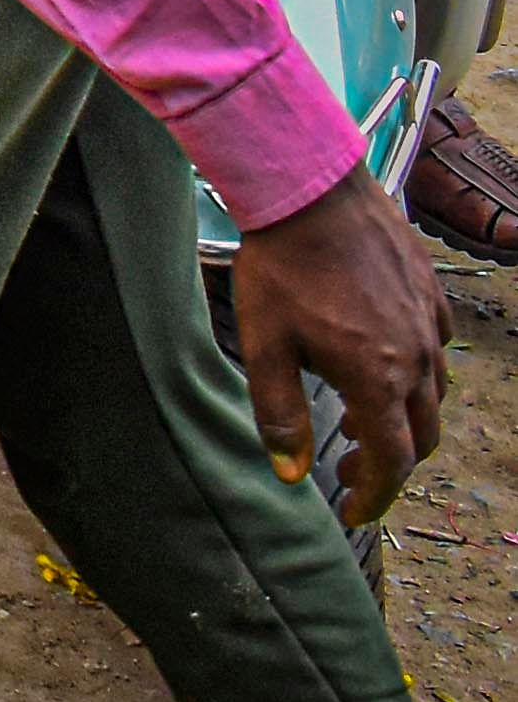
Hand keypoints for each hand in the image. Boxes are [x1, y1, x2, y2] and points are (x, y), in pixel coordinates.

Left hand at [228, 168, 447, 524]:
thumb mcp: (265, 344)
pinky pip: (436, 348)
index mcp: (378, 378)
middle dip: (392, 463)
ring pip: (435, 393)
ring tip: (360, 420)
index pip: (393, 461)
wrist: (312, 191)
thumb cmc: (281, 265)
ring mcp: (429, 324)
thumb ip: (278, 413)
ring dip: (405, 418)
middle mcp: (417, 357)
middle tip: (353, 469)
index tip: (353, 511)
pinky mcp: (430, 294)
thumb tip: (291, 470)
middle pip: (423, 435)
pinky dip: (415, 372)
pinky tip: (380, 361)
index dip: (375, 494)